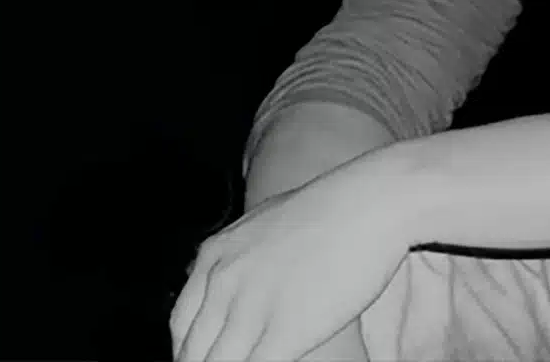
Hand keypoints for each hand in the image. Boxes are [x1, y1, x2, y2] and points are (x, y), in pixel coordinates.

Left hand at [170, 151, 409, 360]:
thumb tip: (238, 283)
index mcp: (215, 255)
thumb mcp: (268, 224)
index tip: (209, 357)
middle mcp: (223, 281)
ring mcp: (250, 307)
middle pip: (192, 352)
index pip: (180, 324)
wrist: (369, 202)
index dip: (190, 351)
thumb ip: (243, 256)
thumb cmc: (331, 209)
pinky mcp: (282, 330)